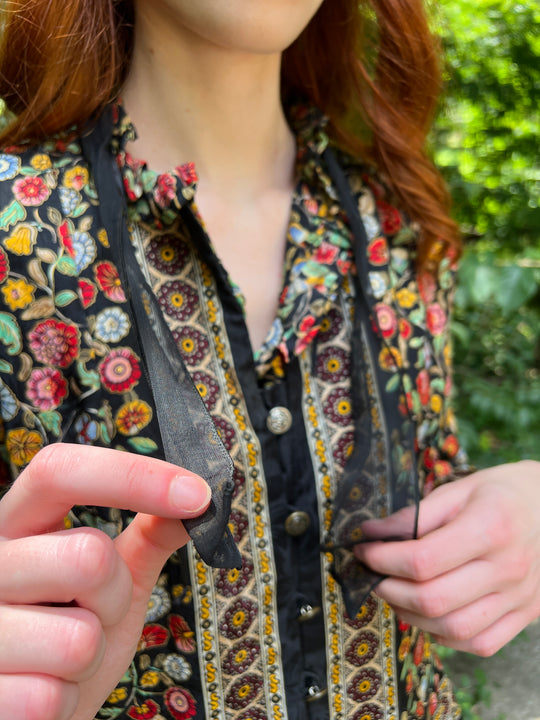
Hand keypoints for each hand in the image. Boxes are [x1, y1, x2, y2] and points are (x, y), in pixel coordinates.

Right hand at [0, 443, 210, 719]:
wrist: (27, 709)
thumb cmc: (70, 634)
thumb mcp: (112, 578)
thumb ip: (149, 536)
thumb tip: (200, 498)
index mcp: (15, 524)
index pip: (60, 471)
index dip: (132, 475)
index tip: (198, 494)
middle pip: (87, 555)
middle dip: (115, 597)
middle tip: (93, 615)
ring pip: (77, 638)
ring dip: (90, 659)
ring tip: (62, 662)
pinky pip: (49, 699)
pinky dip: (65, 703)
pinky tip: (43, 697)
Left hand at [355, 460, 539, 655]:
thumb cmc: (503, 493)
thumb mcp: (460, 489)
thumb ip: (416, 514)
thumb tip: (373, 533)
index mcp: (491, 527)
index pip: (422, 559)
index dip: (382, 559)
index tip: (364, 550)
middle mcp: (508, 568)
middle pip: (433, 599)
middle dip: (388, 589)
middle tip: (372, 574)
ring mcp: (520, 597)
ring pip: (453, 628)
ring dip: (411, 616)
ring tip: (394, 594)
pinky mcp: (526, 615)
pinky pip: (479, 643)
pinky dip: (444, 636)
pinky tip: (428, 614)